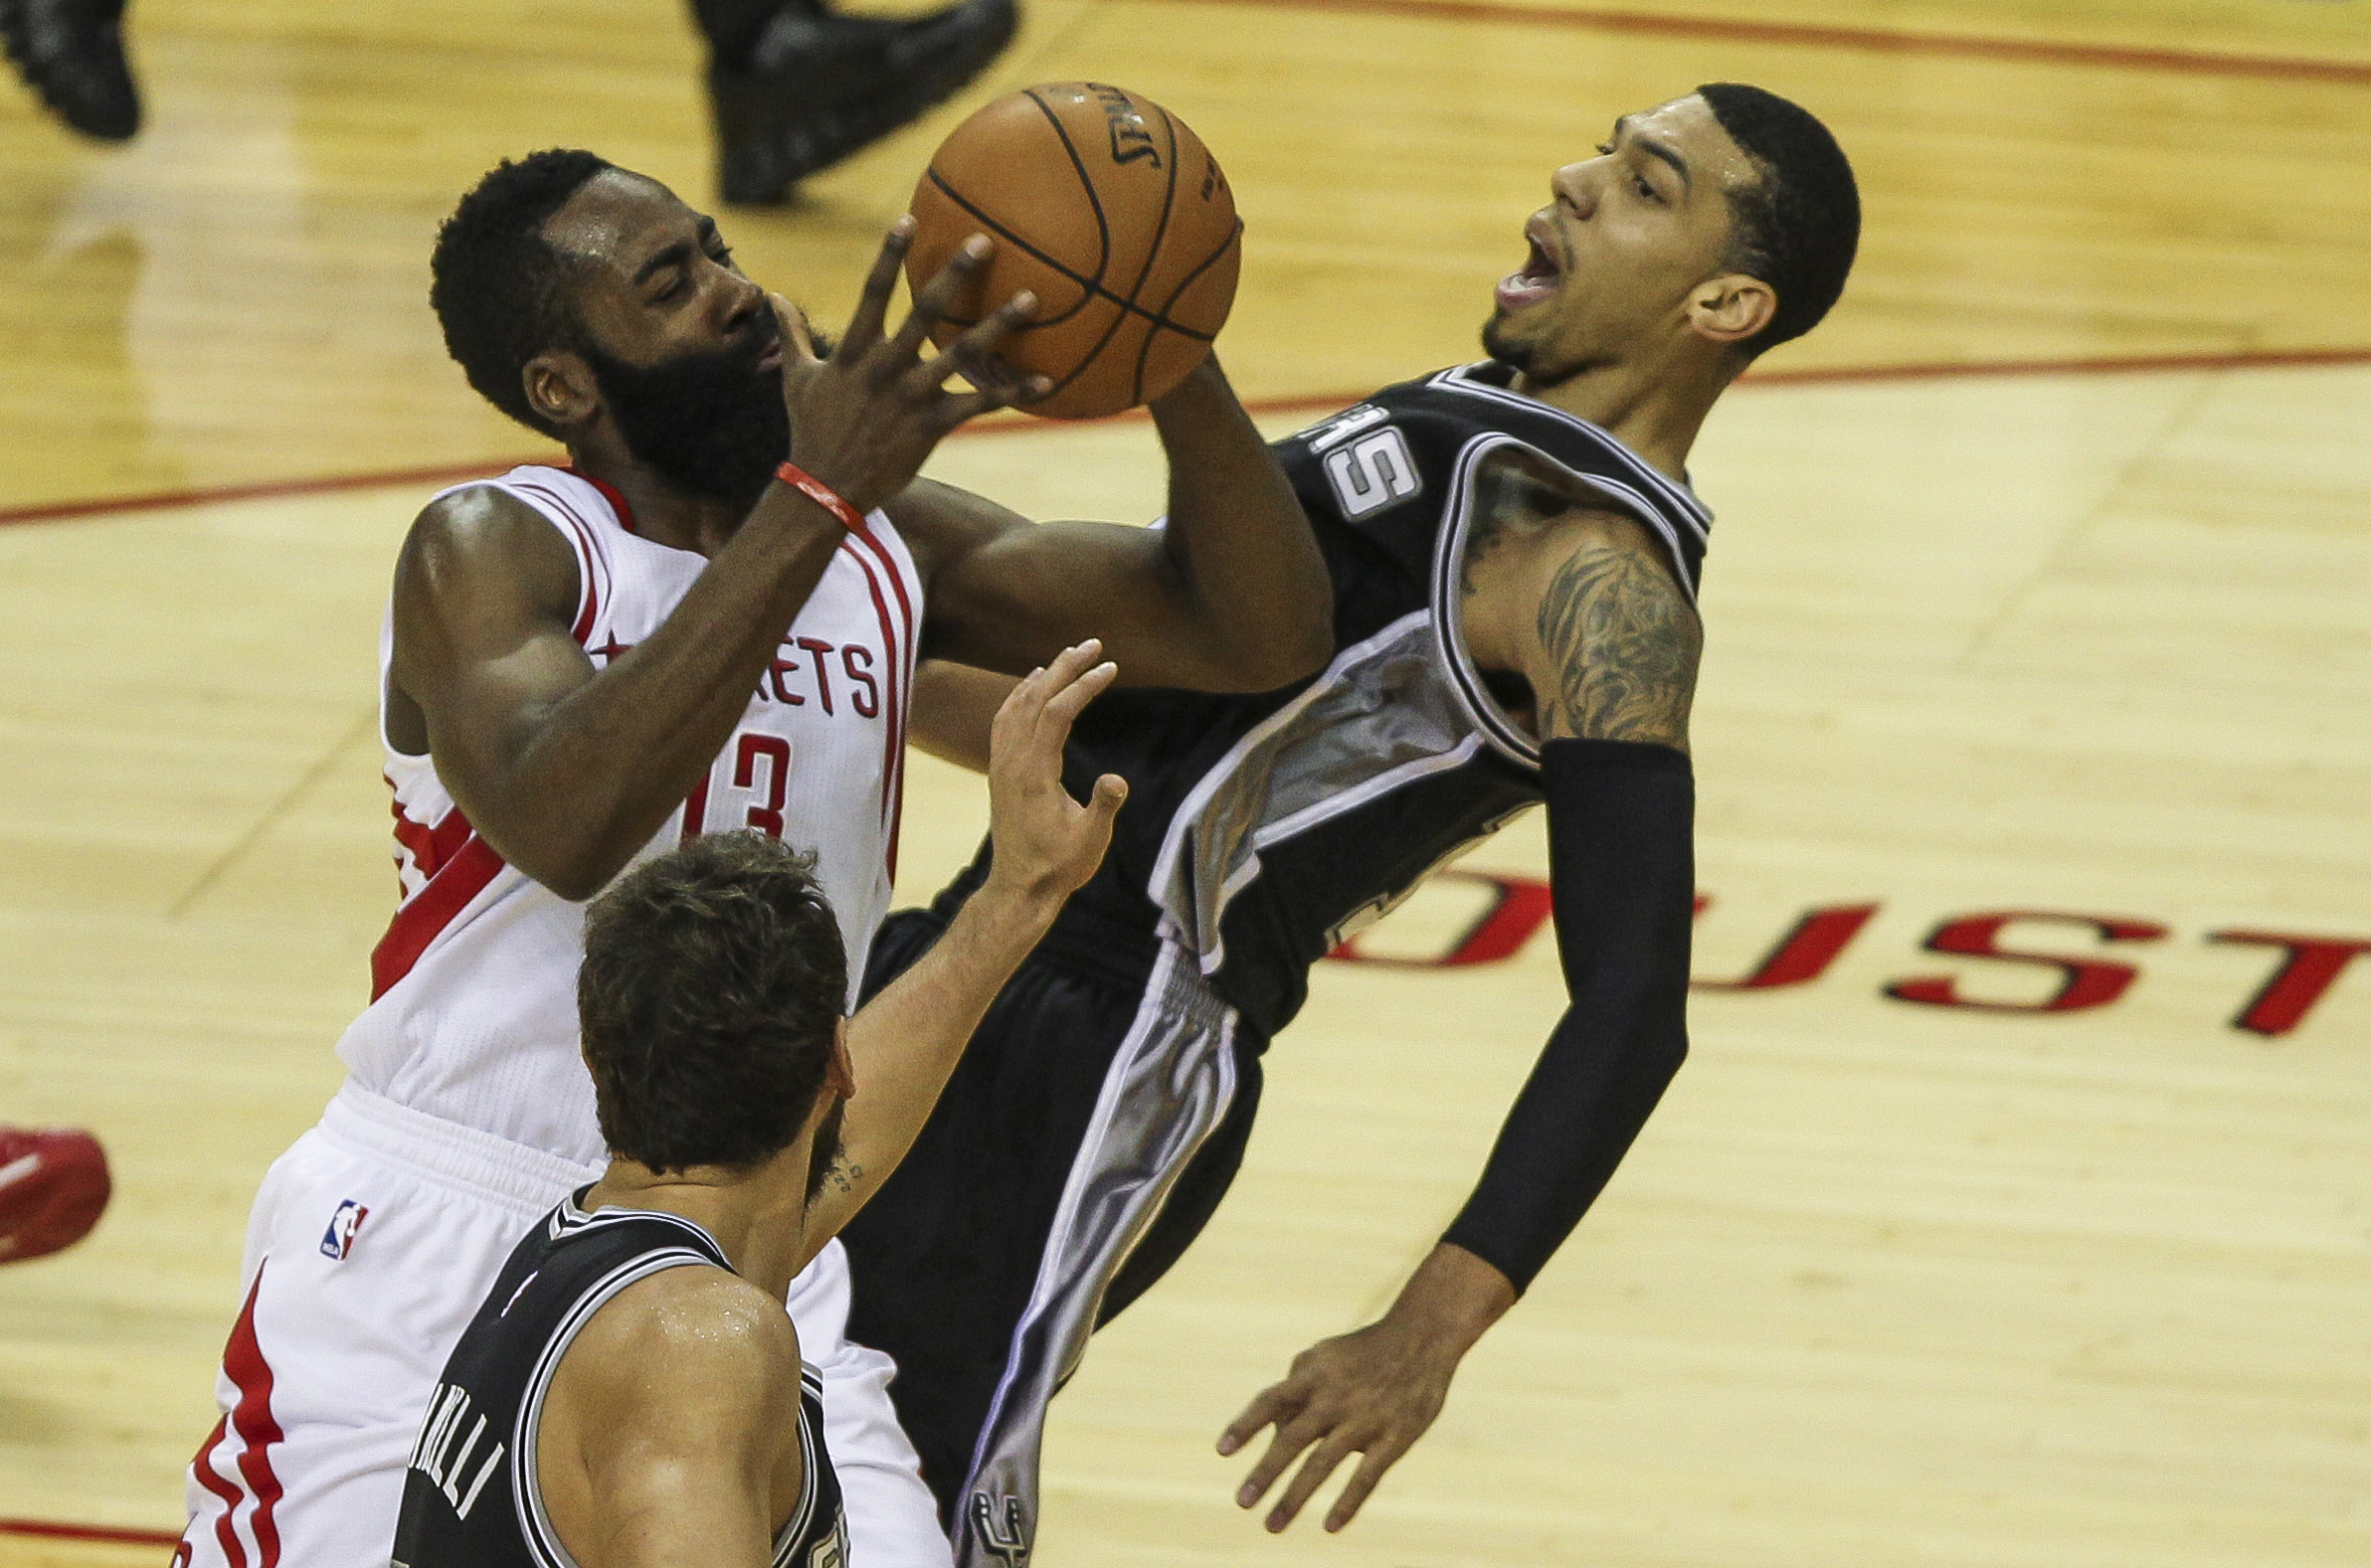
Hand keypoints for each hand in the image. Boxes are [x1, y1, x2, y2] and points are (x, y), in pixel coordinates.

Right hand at [774, 219, 1048, 513]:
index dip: (890, 254)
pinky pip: (979, 404)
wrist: (824, 489)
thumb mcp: (797, 378)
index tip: (909, 219)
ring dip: (998, 326)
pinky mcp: (930, 426)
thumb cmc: (811, 431)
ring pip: (961, 354)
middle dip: (956, 274)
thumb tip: (771, 294)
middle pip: (926, 311)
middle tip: (985, 242)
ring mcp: (910, 397)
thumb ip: (791, 332)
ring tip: (1031, 298)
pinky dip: (1013, 393)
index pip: (873, 291)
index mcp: (854, 351)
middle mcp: (885, 368)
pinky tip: (1047, 382)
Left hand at [980, 640, 1126, 906]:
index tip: (1110, 668)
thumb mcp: (1090, 841)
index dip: (1083, 686)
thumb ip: (1103, 808)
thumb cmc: (1059, 866)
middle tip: (1094, 645)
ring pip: (1016, 705)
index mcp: (1034, 774)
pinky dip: (1019, 694)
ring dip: (1042, 676)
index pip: (1056, 713)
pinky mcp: (999, 771)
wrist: (1020, 887)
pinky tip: (1032, 685)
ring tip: (1068, 656)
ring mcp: (1001, 764)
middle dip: (1065, 667)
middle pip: (1034, 698)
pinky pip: (1004, 719)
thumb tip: (1117, 779)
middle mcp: (1011, 762)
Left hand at [1219, 1316, 1457, 1533]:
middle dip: (1265, 1472)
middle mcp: (1334, 1396)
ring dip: (1294, 1496)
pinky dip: (1347, 1502)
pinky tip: (1329, 1527)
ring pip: (1322, 1463)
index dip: (1245, 1425)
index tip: (1222, 1451)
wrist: (1422, 1337)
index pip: (1271, 1400)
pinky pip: (1366, 1476)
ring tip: (1271, 1526)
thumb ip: (1295, 1385)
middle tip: (1242, 1502)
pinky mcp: (1395, 1438)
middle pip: (1292, 1438)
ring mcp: (1365, 1419)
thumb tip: (1272, 1428)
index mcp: (1314, 1374)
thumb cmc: (1363, 1351)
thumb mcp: (1324, 1354)